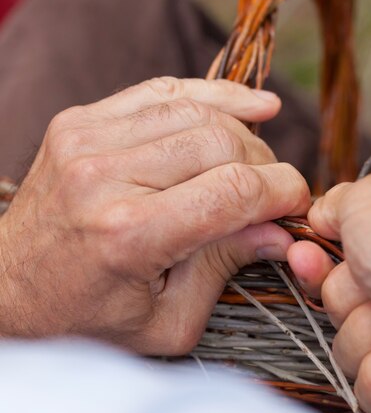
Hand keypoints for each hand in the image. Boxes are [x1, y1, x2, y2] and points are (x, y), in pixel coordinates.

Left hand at [0, 78, 309, 354]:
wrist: (7, 291)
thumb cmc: (88, 317)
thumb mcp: (167, 321)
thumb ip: (225, 269)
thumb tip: (281, 232)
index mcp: (129, 235)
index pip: (235, 190)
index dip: (284, 192)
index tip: (299, 204)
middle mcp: (104, 177)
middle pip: (222, 143)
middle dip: (267, 166)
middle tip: (275, 193)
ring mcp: (87, 139)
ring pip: (199, 112)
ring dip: (244, 133)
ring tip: (259, 159)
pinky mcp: (80, 120)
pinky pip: (164, 92)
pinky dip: (214, 95)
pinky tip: (249, 106)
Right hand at [288, 172, 370, 412]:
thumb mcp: (370, 197)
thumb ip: (336, 203)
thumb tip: (321, 217)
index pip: (337, 251)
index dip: (315, 257)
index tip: (306, 257)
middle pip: (337, 298)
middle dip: (347, 295)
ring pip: (349, 343)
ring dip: (370, 332)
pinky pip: (369, 384)